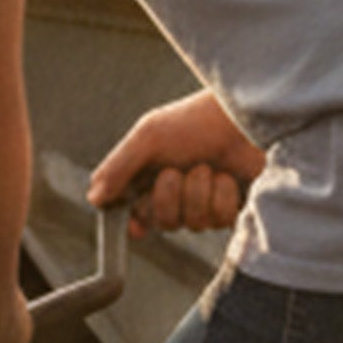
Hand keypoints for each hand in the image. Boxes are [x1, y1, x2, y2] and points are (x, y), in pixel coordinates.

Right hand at [91, 91, 262, 236]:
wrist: (248, 118)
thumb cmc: (196, 120)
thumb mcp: (149, 136)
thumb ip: (118, 168)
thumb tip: (94, 199)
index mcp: (151, 174)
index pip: (135, 213)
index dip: (135, 221)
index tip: (135, 224)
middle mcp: (178, 191)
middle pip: (162, 222)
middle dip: (168, 198)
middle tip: (176, 171)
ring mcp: (206, 201)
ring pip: (193, 224)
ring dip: (199, 193)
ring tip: (208, 167)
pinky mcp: (232, 207)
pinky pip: (220, 220)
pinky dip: (222, 197)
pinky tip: (228, 177)